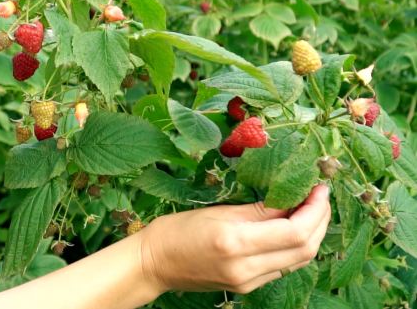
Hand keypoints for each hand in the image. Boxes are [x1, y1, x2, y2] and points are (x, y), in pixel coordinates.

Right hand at [139, 184, 330, 293]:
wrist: (155, 262)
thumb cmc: (178, 229)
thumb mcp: (219, 211)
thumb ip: (260, 210)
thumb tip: (295, 199)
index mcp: (236, 243)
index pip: (294, 231)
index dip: (315, 210)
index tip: (319, 188)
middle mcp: (246, 268)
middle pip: (304, 249)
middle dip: (320, 221)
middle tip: (319, 196)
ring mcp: (248, 282)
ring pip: (299, 261)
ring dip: (312, 235)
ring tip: (312, 210)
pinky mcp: (247, 287)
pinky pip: (284, 267)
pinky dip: (296, 247)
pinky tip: (294, 229)